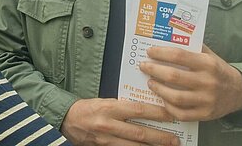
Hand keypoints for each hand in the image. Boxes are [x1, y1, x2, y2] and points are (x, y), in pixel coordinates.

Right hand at [60, 98, 179, 145]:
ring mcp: (106, 140)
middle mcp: (108, 125)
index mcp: (109, 108)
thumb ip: (123, 106)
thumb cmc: (87, 109)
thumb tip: (145, 108)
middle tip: (175, 139)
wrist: (66, 120)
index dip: (157, 113)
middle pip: (140, 132)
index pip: (138, 110)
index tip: (171, 114)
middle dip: (160, 136)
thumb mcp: (104, 102)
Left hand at [140, 44, 241, 121]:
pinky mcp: (205, 115)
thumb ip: (191, 47)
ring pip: (175, 97)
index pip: (178, 55)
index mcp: (207, 64)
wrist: (240, 91)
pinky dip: (168, 107)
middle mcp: (208, 82)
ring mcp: (207, 100)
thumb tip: (166, 39)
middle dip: (154, 70)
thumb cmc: (217, 70)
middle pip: (173, 76)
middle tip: (144, 66)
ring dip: (158, 89)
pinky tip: (162, 99)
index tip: (149, 52)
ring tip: (150, 82)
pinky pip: (181, 114)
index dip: (160, 53)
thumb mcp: (209, 55)